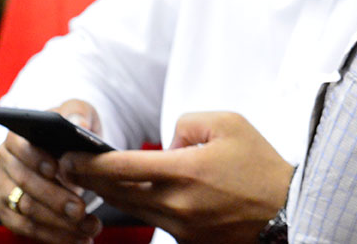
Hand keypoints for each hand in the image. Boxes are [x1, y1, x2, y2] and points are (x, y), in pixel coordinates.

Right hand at [0, 99, 103, 243]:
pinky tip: (80, 239)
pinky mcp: (10, 213)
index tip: (56, 169)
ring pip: (27, 211)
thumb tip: (78, 122)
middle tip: (80, 210)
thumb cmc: (69, 129)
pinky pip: (28, 229)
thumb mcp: (77, 112)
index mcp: (17, 137)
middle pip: (25, 184)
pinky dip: (54, 237)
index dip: (36, 158)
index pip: (20, 147)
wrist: (64, 149)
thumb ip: (77, 113)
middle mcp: (4, 165)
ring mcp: (5, 191)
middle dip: (54, 199)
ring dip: (59, 224)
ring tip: (90, 228)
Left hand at [61, 111, 292, 243]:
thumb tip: (166, 143)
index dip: (89, 163)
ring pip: (133, 210)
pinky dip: (147, 206)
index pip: (121, 167)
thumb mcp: (229, 123)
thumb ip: (187, 124)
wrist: (287, 209)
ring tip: (101, 179)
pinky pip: (157, 221)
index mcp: (184, 171)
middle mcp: (177, 204)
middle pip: (117, 194)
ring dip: (114, 194)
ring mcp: (181, 228)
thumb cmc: (260, 164)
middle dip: (89, 181)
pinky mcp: (188, 241)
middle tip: (68, 167)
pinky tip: (146, 192)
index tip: (68, 157)